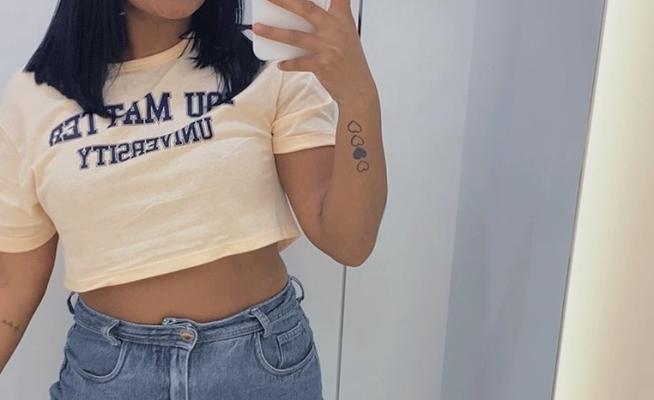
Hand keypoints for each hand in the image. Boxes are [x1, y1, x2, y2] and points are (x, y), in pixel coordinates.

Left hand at [252, 0, 376, 104]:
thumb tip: (296, 17)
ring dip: (273, 32)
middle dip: (284, 0)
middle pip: (306, 9)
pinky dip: (287, 63)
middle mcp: (335, 29)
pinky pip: (298, 62)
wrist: (358, 88)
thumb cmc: (349, 60)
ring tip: (257, 28)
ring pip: (295, 36)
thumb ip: (327, 21)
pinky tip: (279, 63)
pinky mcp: (321, 65)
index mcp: (342, 18)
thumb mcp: (345, 34)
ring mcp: (327, 47)